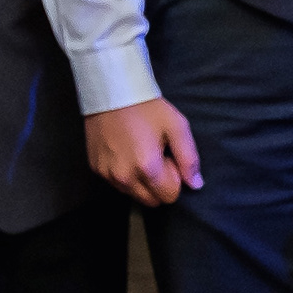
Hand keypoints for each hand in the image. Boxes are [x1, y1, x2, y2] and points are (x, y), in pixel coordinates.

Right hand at [83, 98, 200, 207]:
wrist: (111, 91)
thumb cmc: (147, 107)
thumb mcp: (176, 126)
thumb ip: (189, 158)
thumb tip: (196, 185)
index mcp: (147, 168)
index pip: (170, 196)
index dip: (174, 178)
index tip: (168, 157)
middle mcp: (125, 177)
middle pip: (152, 201)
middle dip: (159, 185)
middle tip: (156, 157)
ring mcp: (108, 175)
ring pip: (133, 195)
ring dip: (141, 182)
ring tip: (140, 153)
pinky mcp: (96, 169)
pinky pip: (117, 184)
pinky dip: (125, 175)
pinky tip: (124, 152)